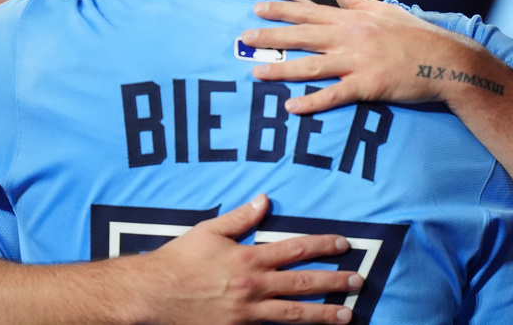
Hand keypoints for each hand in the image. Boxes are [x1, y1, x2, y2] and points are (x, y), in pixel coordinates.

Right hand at [140, 194, 359, 323]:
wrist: (153, 294)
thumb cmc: (179, 259)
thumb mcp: (209, 230)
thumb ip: (241, 217)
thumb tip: (265, 199)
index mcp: (248, 257)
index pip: (295, 249)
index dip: (323, 245)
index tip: (344, 244)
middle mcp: (253, 285)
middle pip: (303, 282)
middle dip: (334, 281)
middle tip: (359, 281)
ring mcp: (247, 312)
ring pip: (294, 313)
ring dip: (324, 313)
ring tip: (348, 314)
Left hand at [244, 0, 481, 113]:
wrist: (446, 60)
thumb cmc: (415, 36)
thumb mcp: (385, 11)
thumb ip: (356, 0)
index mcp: (354, 19)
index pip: (310, 12)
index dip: (282, 11)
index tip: (256, 9)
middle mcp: (352, 37)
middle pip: (304, 37)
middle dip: (272, 37)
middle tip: (244, 39)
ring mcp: (359, 61)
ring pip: (313, 66)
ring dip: (282, 69)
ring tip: (257, 72)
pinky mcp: (369, 85)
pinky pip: (335, 94)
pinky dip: (312, 102)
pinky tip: (291, 107)